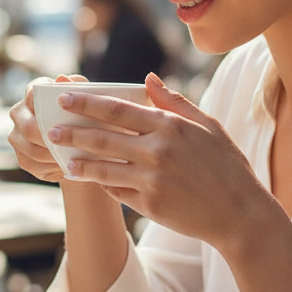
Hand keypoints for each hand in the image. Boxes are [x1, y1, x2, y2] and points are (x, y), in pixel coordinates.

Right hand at [7, 74, 86, 182]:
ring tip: (72, 157)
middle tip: (70, 142)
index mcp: (33, 93)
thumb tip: (62, 78)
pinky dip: (50, 167)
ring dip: (52, 154)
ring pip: (31, 148)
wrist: (81, 145)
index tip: (61, 107)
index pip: (32, 93)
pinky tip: (66, 166)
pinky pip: (33, 164)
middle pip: (29, 126)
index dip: (42, 100)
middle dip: (49, 135)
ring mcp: (17, 137)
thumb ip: (77, 87)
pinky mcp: (22, 158)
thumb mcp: (86, 99)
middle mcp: (19, 113)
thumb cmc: (84, 116)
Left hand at [45, 73, 285, 249]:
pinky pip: (117, 191)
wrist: (240, 213)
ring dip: (78, 163)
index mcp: (170, 125)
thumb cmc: (227, 166)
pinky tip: (91, 180)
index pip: (117, 109)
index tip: (65, 100)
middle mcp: (158, 150)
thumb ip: (175, 101)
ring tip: (62, 159)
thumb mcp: (208, 126)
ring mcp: (152, 179)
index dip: (87, 104)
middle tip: (50, 130)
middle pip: (102, 137)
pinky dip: (102, 184)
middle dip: (72, 132)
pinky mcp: (150, 204)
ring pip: (103, 167)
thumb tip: (148, 78)